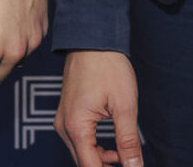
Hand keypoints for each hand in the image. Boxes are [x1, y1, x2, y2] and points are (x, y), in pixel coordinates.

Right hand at [55, 49, 140, 166]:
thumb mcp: (124, 106)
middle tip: (129, 164)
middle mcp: (64, 126)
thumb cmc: (108, 67)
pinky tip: (113, 148)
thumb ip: (128, 142)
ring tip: (124, 157)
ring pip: (81, 154)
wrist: (92, 38)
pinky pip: (78, 140)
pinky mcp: (67, 112)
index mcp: (76, 126)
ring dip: (101, 161)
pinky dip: (95, 149)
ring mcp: (63, 118)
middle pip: (83, 163)